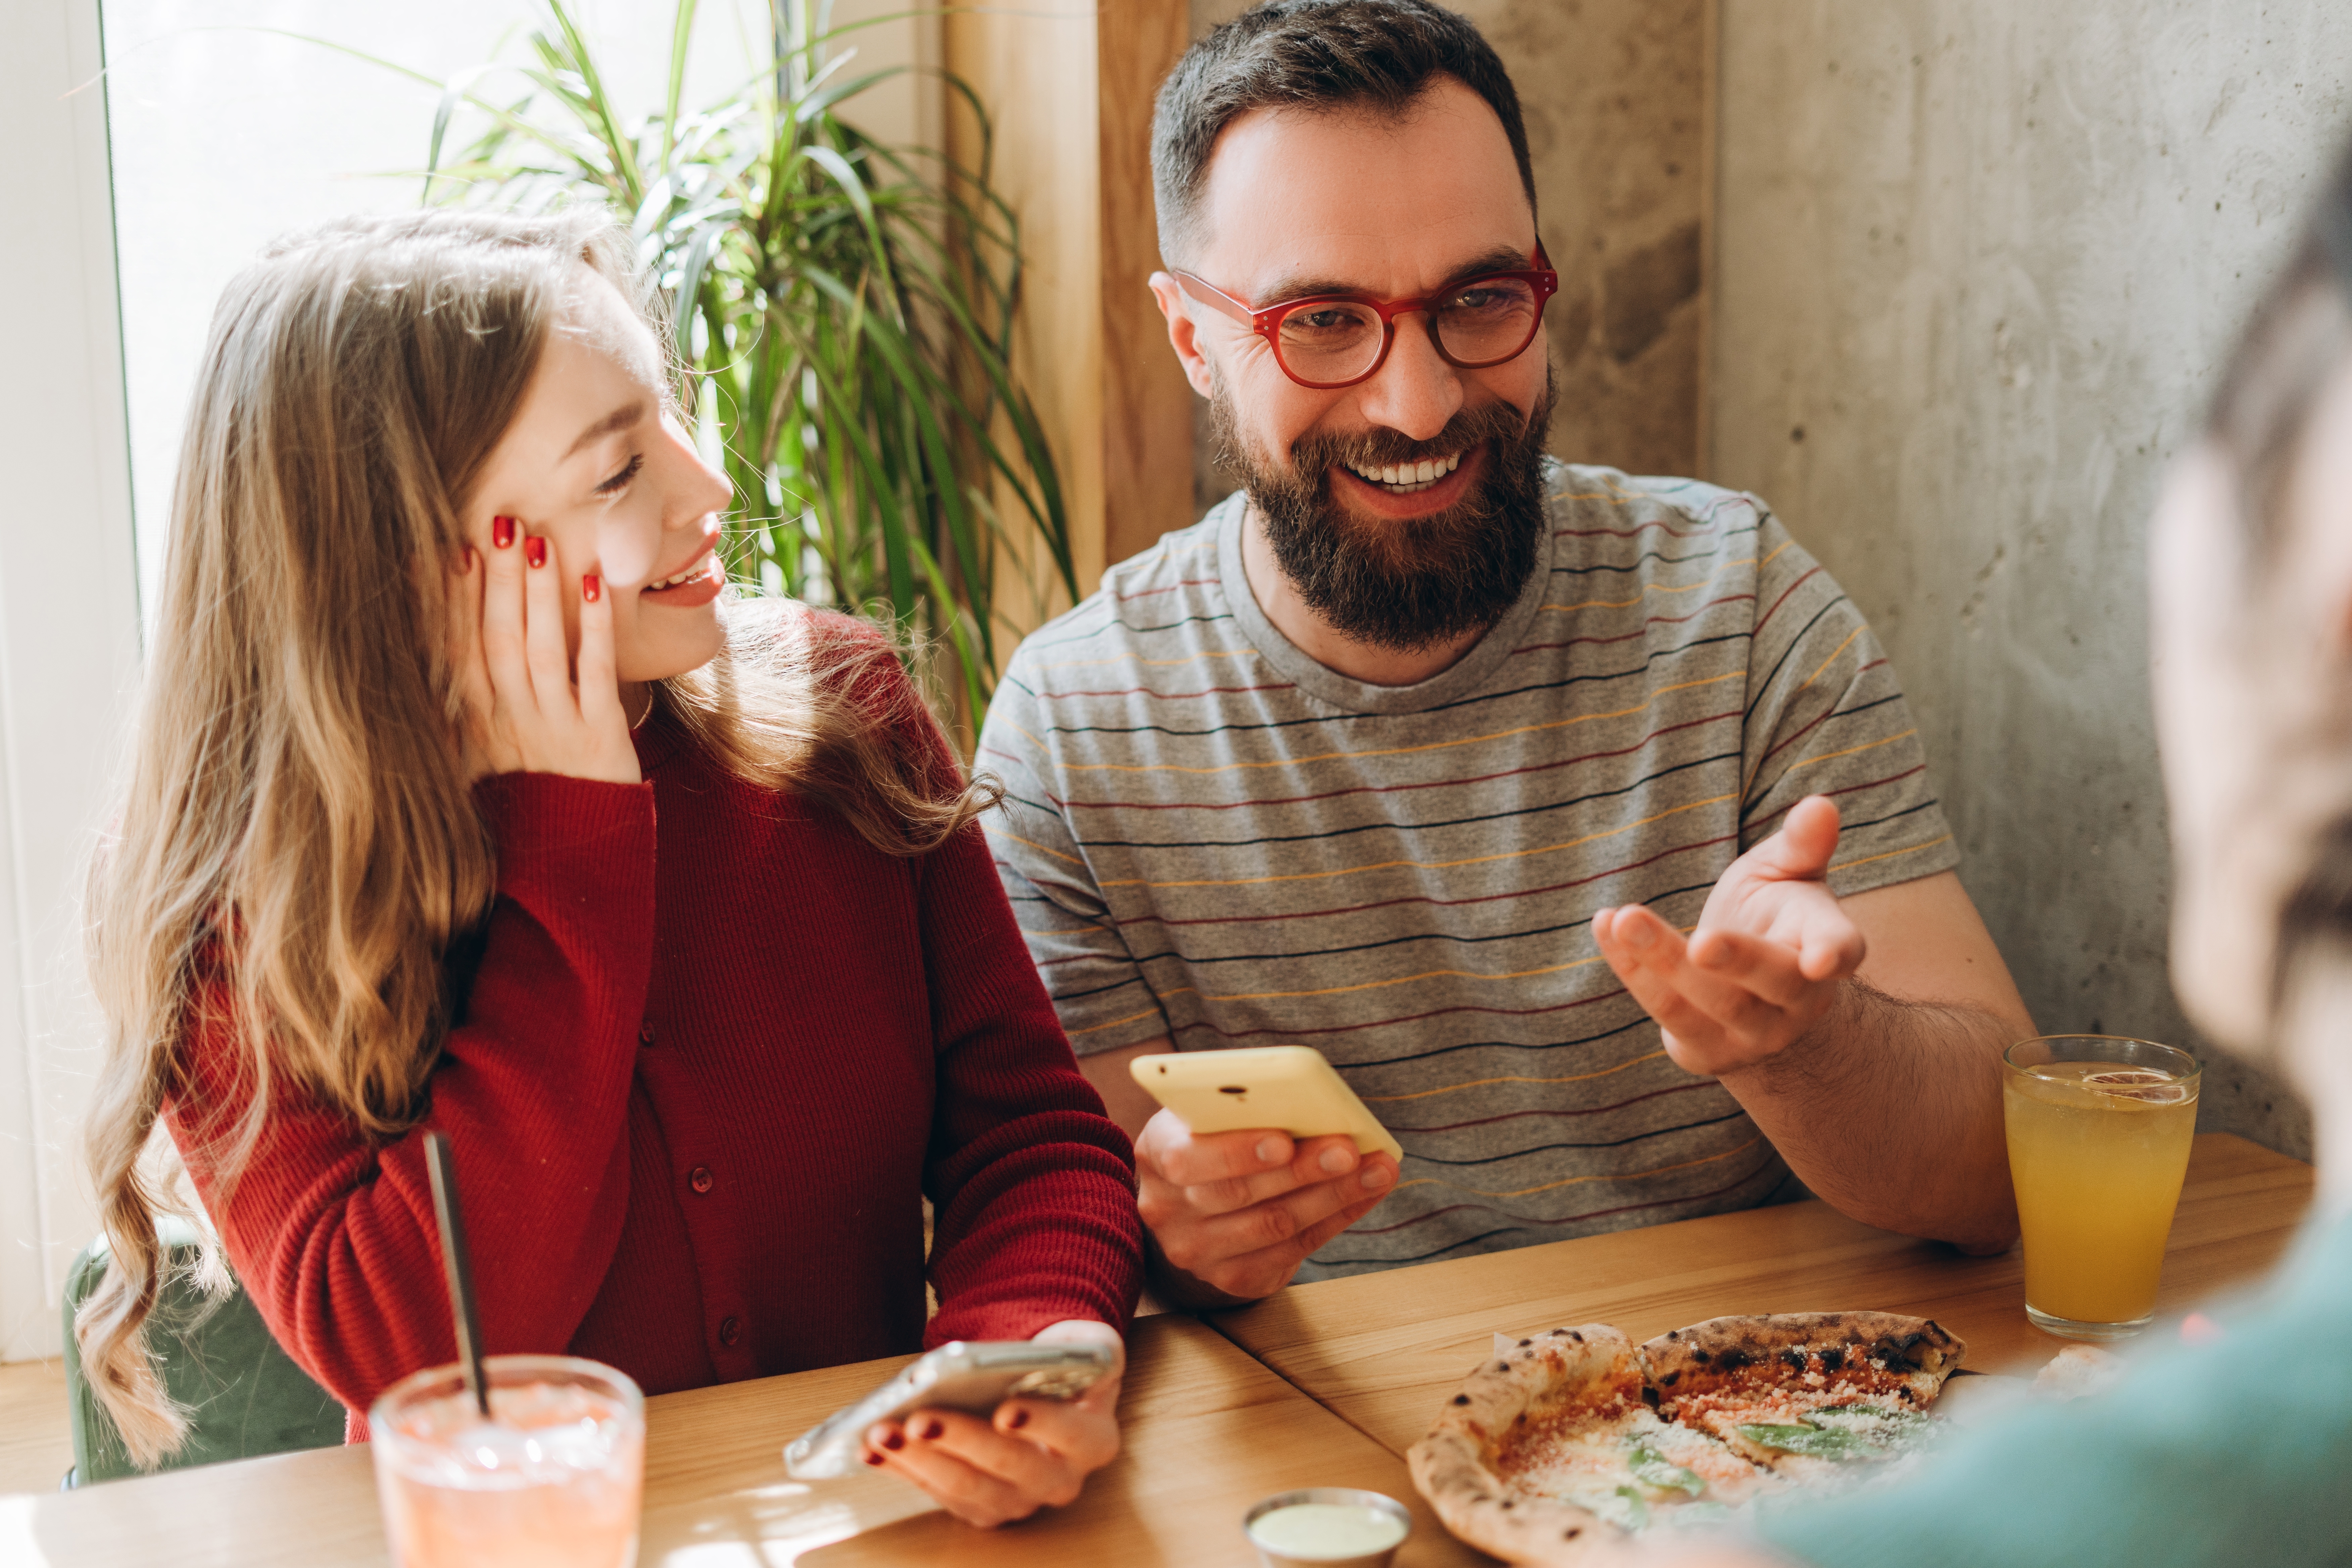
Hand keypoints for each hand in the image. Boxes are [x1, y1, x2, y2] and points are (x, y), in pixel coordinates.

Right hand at [448, 518, 637, 785]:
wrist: (570, 862)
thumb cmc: (525, 804)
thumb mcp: (475, 762)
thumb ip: (455, 713)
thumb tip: (428, 656)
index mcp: (473, 725)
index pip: (458, 648)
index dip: (452, 599)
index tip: (448, 549)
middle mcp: (507, 721)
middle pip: (496, 637)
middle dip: (497, 580)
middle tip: (500, 524)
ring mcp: (553, 727)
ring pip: (540, 648)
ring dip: (539, 593)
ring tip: (539, 540)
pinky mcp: (599, 737)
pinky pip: (594, 673)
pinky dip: (593, 628)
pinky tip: (594, 586)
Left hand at [862, 1319, 1124, 1527]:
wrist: (1044, 1386)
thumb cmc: (1062, 1363)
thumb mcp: (1085, 1344)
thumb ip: (1082, 1344)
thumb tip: (1056, 1348)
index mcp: (1092, 1439)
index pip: (1072, 1435)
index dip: (1040, 1424)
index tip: (1005, 1411)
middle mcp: (1058, 1479)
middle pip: (1009, 1467)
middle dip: (961, 1442)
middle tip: (920, 1420)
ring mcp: (1017, 1499)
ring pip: (966, 1489)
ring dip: (918, 1462)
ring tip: (881, 1431)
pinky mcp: (977, 1506)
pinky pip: (935, 1492)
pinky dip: (900, 1468)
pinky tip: (869, 1445)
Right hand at [1135, 1112, 1396, 1302]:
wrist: (1193, 1206)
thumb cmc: (1213, 1140)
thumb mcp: (1210, 1116)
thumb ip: (1240, 1108)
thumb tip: (1311, 1105)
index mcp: (1155, 1152)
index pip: (1188, 1157)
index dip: (1238, 1151)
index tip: (1285, 1140)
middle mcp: (1166, 1208)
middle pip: (1240, 1193)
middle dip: (1303, 1170)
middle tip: (1350, 1149)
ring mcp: (1196, 1250)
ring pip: (1273, 1225)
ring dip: (1333, 1196)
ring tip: (1376, 1169)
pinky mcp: (1232, 1277)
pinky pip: (1293, 1251)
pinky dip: (1336, 1219)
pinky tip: (1364, 1193)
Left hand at [1592, 795, 1863, 1077]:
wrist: (1751, 993)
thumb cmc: (1775, 918)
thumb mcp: (1787, 876)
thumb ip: (1801, 845)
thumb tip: (1819, 804)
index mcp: (1825, 947)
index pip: (1841, 950)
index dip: (1835, 953)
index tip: (1823, 960)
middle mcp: (1798, 1001)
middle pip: (1771, 982)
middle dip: (1736, 959)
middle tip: (1700, 941)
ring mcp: (1754, 1034)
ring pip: (1710, 1002)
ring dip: (1663, 961)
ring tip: (1624, 919)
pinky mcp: (1706, 1050)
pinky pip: (1666, 1011)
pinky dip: (1632, 970)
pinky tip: (1605, 926)